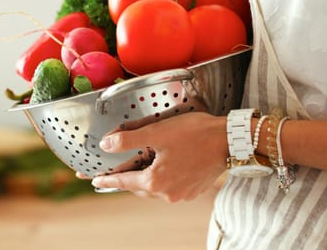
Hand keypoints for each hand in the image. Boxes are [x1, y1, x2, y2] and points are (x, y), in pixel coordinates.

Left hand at [89, 112, 228, 202]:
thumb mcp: (157, 133)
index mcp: (156, 181)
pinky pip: (169, 187)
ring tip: (139, 164)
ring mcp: (182, 194)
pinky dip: (161, 178)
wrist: (231, 141)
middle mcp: (168, 193)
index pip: (123, 182)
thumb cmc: (196, 134)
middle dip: (126, 178)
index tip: (96, 180)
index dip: (107, 179)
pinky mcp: (193, 190)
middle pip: (138, 187)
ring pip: (154, 187)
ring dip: (145, 177)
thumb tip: (107, 145)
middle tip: (116, 169)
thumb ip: (128, 140)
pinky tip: (163, 165)